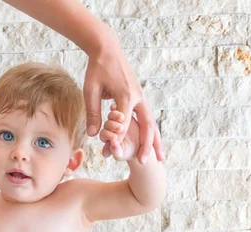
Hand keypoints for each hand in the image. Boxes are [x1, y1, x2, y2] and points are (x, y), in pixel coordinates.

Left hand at [84, 38, 164, 163]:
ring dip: (155, 141)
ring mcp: (141, 96)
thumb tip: (93, 134)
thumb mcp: (90, 90)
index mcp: (125, 96)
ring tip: (160, 157)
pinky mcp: (140, 95)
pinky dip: (151, 131)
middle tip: (145, 162)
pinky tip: (153, 142)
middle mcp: (138, 97)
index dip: (118, 139)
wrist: (107, 49)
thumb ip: (92, 113)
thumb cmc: (96, 69)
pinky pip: (148, 117)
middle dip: (147, 145)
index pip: (124, 124)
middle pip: (147, 126)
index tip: (111, 151)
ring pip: (152, 122)